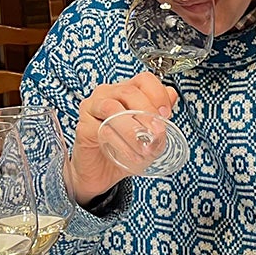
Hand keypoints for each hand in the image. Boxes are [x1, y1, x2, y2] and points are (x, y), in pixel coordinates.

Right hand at [69, 71, 177, 202]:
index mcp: (126, 91)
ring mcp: (92, 107)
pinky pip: (103, 128)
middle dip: (147, 113)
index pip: (144, 80)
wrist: (101, 174)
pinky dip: (120, 143)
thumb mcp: (148, 133)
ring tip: (144, 147)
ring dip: (132, 129)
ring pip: (113, 108)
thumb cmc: (124, 149)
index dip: (158, 95)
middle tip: (157, 133)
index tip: (166, 115)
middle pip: (129, 92)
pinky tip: (130, 154)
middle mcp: (108, 94)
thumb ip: (159, 114)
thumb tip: (171, 96)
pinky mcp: (83, 125)